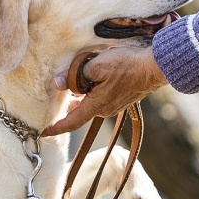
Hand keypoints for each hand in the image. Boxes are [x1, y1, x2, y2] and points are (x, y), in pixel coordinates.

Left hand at [43, 46, 167, 135]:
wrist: (155, 67)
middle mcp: (105, 110)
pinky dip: (91, 91)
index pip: (70, 123)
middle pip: (79, 111)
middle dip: (67, 106)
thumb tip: (57, 83)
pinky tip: (91, 78)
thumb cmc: (127, 66)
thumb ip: (75, 75)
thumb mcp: (96, 66)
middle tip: (54, 98)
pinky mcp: (122, 98)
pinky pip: (101, 98)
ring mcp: (115, 105)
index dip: (55, 128)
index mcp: (96, 106)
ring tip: (72, 82)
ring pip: (91, 103)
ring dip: (80, 96)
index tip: (42, 132)